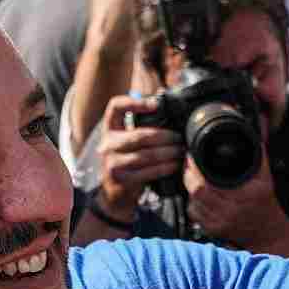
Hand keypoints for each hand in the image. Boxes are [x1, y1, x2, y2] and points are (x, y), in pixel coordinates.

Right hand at [97, 94, 184, 215]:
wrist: (113, 194)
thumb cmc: (125, 162)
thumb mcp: (126, 141)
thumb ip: (140, 122)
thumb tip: (160, 94)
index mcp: (109, 130)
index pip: (115, 107)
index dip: (134, 102)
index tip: (155, 104)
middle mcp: (108, 145)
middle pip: (140, 135)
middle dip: (165, 136)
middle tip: (179, 137)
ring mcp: (113, 163)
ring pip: (147, 155)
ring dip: (168, 152)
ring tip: (180, 150)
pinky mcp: (123, 179)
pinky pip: (149, 171)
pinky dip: (165, 167)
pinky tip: (174, 164)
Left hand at [183, 150, 288, 254]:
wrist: (267, 232)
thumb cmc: (266, 205)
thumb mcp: (266, 180)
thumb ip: (258, 158)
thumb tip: (253, 138)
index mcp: (241, 197)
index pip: (205, 183)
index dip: (195, 168)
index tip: (193, 157)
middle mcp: (228, 211)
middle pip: (195, 191)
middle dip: (189, 175)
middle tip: (190, 164)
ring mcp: (218, 223)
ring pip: (193, 202)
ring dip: (190, 188)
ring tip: (193, 177)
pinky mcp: (212, 230)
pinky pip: (194, 214)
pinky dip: (194, 202)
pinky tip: (199, 195)